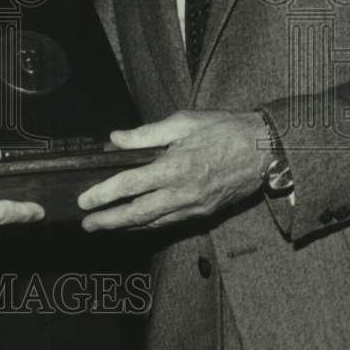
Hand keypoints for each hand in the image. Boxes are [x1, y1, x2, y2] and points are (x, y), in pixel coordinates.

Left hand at [78, 110, 270, 231]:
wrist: (265, 150)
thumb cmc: (224, 130)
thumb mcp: (183, 122)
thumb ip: (146, 134)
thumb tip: (116, 139)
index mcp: (176, 167)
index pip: (131, 185)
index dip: (104, 194)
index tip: (84, 200)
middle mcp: (184, 192)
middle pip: (138, 214)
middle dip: (109, 221)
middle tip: (86, 224)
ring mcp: (195, 206)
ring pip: (153, 223)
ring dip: (125, 226)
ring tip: (103, 226)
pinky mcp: (204, 213)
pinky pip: (170, 222)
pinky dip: (148, 225)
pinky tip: (135, 223)